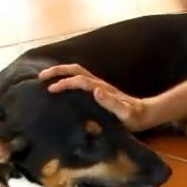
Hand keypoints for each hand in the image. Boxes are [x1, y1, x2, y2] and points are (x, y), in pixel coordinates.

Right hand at [38, 64, 153, 130]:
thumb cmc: (135, 117)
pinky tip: (60, 88)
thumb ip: (112, 103)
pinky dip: (67, 79)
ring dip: (61, 72)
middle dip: (58, 70)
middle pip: (75, 69)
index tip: (50, 89)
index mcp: (101, 88)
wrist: (146, 114)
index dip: (64, 82)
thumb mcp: (125, 113)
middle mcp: (98, 84)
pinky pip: (80, 80)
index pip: (79, 80)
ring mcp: (98, 86)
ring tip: (45, 79)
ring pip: (77, 72)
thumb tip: (95, 90)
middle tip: (40, 77)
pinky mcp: (98, 92)